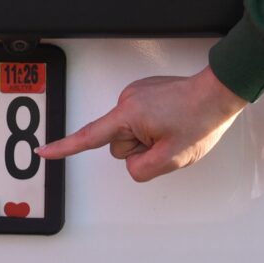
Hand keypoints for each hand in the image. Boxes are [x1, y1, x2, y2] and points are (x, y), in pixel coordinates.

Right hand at [39, 66, 245, 181]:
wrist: (218, 94)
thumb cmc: (199, 120)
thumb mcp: (171, 159)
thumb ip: (141, 170)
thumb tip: (131, 164)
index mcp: (129, 115)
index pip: (90, 137)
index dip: (65, 148)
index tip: (45, 151)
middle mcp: (127, 100)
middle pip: (119, 142)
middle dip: (140, 148)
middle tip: (167, 142)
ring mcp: (136, 94)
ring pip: (131, 133)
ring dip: (149, 137)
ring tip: (173, 129)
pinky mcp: (145, 92)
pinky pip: (140, 121)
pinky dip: (154, 125)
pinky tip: (172, 120)